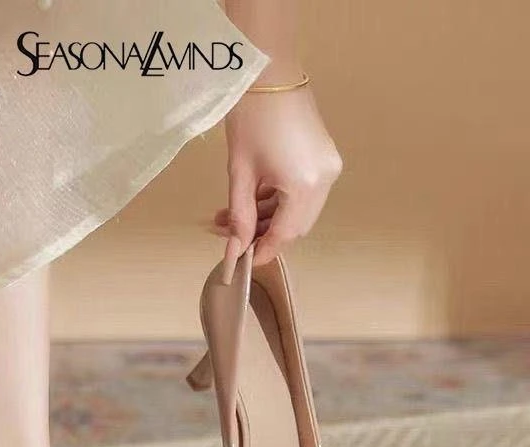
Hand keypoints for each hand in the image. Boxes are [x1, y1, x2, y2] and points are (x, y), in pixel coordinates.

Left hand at [214, 84, 342, 281]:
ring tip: (233, 215)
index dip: (264, 251)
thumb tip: (234, 249)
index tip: (243, 261)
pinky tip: (254, 198)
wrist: (269, 71)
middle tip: (233, 236)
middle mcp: (325, 179)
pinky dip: (281, 200)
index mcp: (305, 185)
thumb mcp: (240, 173)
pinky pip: (305, 192)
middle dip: (265, 235)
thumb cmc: (251, 117)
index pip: (286, 234)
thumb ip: (240, 216)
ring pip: (300, 210)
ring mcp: (329, 167)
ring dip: (270, 217)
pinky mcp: (325, 157)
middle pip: (296, 226)